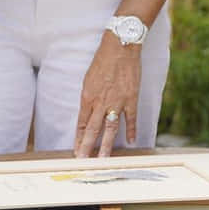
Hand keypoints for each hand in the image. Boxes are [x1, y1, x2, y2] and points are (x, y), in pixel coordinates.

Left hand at [74, 31, 142, 157]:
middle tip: (84, 162)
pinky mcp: (131, 98)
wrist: (120, 47)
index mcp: (87, 97)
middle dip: (87, 148)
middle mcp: (100, 102)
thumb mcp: (88, 79)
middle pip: (92, 130)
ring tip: (104, 159)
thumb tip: (88, 112)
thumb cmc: (103, 60)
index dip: (78, 139)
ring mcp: (117, 101)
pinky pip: (130, 118)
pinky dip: (132, 130)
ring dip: (106, 145)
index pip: (81, 124)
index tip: (76, 151)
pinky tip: (131, 141)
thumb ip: (89, 97)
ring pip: (110, 128)